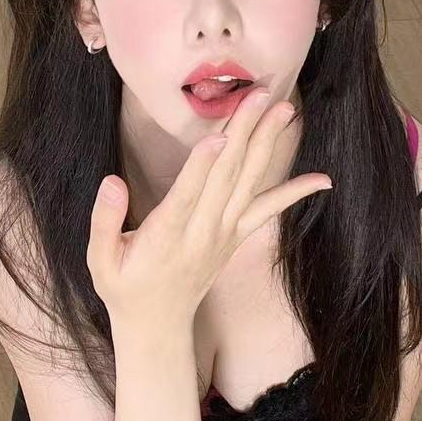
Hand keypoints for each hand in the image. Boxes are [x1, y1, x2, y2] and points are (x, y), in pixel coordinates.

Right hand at [86, 87, 332, 321]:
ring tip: (284, 110)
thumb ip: (104, 220)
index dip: (202, 166)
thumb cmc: (124, 287)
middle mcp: (202, 232)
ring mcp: (223, 234)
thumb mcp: (99, 260)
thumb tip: (112, 182)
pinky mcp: (235, 236)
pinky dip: (294, 193)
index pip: (187, 196)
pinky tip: (322, 179)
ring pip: (248, 182)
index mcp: (166, 236)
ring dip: (266, 143)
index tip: (219, 137)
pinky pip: (268, 211)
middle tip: (260, 96)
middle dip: (244, 132)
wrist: (158, 324)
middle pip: (226, 176)